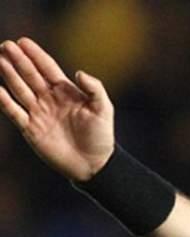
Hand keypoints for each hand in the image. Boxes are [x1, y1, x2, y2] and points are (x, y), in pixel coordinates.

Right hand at [0, 38, 113, 181]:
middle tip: (5, 46)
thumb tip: (78, 73)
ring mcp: (39, 113)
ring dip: (9, 75)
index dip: (36, 55)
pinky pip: (14, 112)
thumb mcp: (103, 109)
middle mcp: (50, 100)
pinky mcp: (30, 129)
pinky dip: (4, 101)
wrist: (94, 165)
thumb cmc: (101, 137)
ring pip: (20, 89)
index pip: (48, 69)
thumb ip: (94, 89)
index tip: (23, 42)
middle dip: (18, 60)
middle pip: (31, 76)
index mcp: (66, 92)